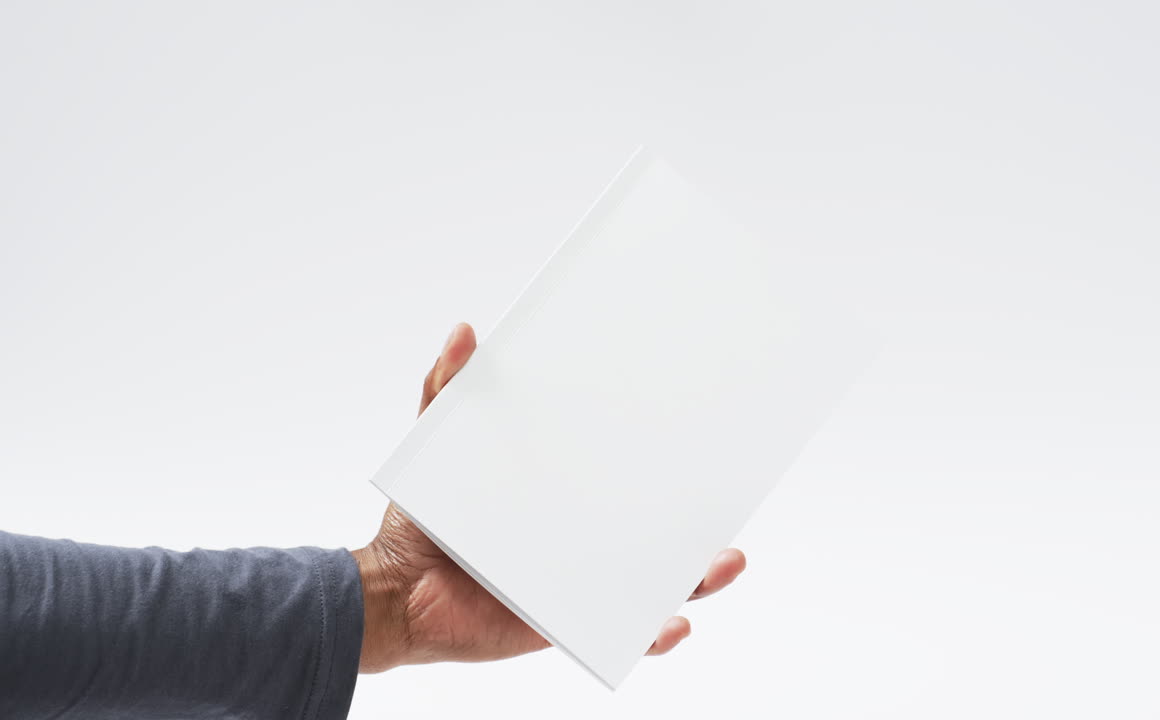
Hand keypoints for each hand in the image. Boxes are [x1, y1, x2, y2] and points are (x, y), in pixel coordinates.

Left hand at [352, 322, 747, 672]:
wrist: (396, 593)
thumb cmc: (420, 522)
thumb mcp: (438, 444)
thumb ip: (448, 389)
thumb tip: (464, 332)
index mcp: (566, 491)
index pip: (629, 470)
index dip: (671, 456)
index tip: (704, 429)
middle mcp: (585, 535)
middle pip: (661, 525)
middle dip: (704, 513)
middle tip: (730, 495)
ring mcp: (584, 581)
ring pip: (659, 580)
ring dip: (700, 573)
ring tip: (722, 560)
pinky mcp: (571, 624)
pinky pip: (625, 635)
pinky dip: (656, 633)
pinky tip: (671, 622)